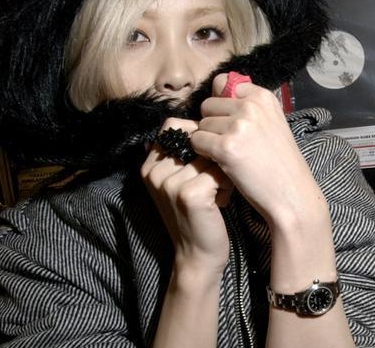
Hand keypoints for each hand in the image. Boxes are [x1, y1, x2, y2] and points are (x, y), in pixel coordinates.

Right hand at [141, 118, 231, 275]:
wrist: (198, 255)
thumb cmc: (197, 213)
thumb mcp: (180, 182)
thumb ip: (183, 154)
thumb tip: (206, 119)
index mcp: (149, 165)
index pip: (173, 126)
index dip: (197, 135)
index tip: (205, 158)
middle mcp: (154, 171)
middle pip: (195, 139)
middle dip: (212, 155)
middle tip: (212, 179)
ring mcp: (169, 183)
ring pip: (210, 155)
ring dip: (221, 171)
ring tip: (216, 192)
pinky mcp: (189, 194)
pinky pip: (218, 172)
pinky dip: (226, 185)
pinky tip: (221, 201)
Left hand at [190, 73, 326, 229]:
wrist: (291, 194)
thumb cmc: (279, 163)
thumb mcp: (271, 123)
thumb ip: (248, 105)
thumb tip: (217, 87)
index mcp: (262, 97)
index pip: (222, 83)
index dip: (220, 105)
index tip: (231, 123)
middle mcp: (250, 106)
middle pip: (207, 105)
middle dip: (212, 124)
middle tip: (230, 143)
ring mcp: (238, 126)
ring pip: (201, 125)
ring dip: (208, 141)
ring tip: (230, 156)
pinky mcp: (225, 148)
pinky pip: (196, 142)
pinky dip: (203, 154)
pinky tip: (222, 163)